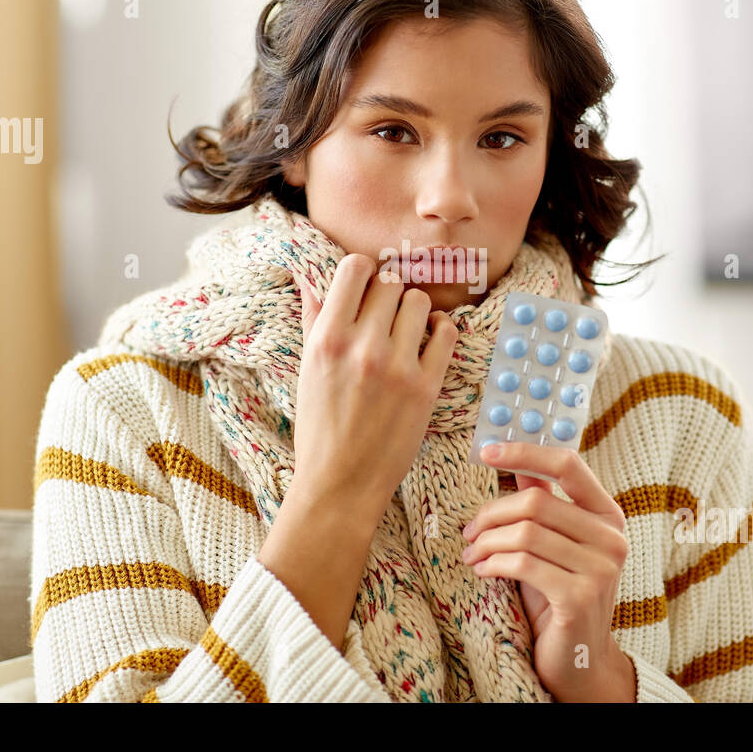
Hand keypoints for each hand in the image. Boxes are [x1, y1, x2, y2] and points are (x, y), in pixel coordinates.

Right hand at [288, 254, 458, 521]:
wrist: (341, 483)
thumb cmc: (319, 426)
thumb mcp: (306, 368)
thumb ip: (314, 318)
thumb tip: (312, 276)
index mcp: (327, 339)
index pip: (355, 268)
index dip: (362, 273)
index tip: (364, 289)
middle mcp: (362, 346)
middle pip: (390, 282)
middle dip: (387, 293)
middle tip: (384, 315)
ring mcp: (398, 366)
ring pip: (420, 301)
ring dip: (414, 310)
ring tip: (405, 330)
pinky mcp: (427, 386)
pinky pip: (446, 332)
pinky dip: (440, 330)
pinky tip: (428, 340)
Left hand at [461, 440, 631, 700]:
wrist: (579, 660)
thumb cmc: (560, 596)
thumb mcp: (552, 544)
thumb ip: (544, 502)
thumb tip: (519, 464)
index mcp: (608, 515)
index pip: (568, 465)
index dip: (525, 453)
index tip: (486, 452)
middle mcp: (612, 538)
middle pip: (536, 502)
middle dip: (491, 514)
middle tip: (469, 532)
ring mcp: (600, 569)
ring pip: (525, 533)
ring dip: (487, 543)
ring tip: (472, 555)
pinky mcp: (579, 597)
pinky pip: (522, 564)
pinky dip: (493, 565)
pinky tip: (483, 571)